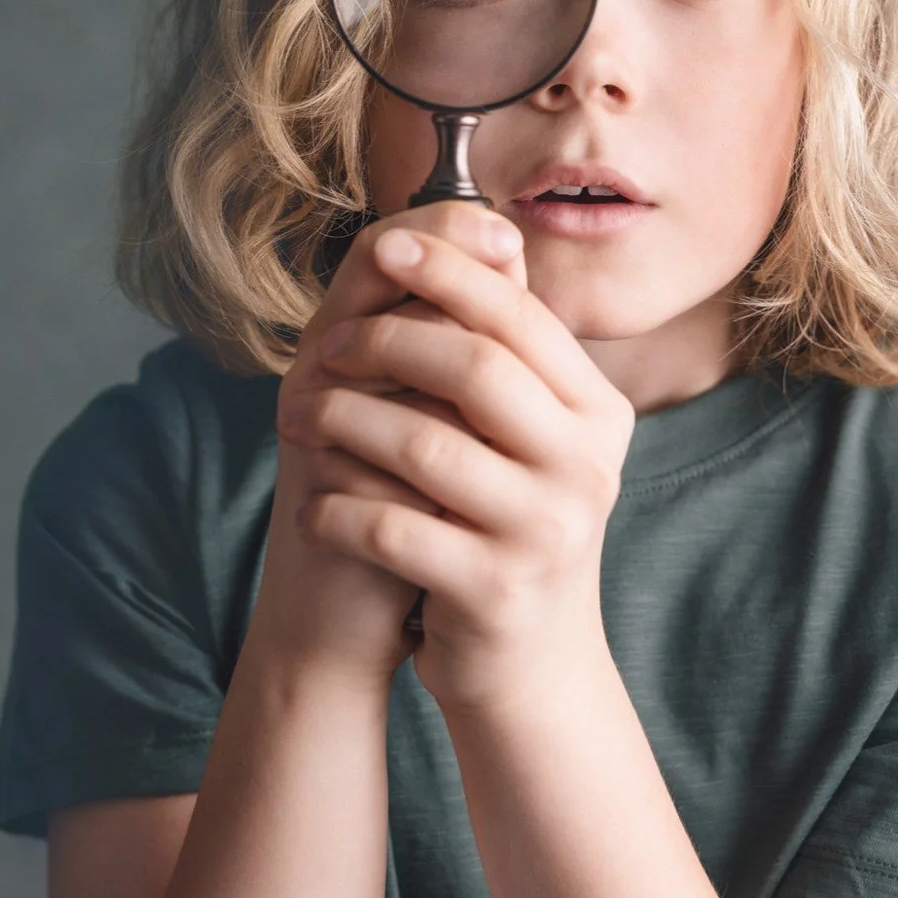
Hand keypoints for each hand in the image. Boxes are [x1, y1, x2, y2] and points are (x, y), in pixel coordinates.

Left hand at [275, 223, 636, 714]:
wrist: (532, 665)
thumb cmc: (510, 526)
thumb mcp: (531, 440)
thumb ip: (507, 355)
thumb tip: (475, 231)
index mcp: (598, 414)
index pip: (521, 318)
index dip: (449, 272)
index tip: (383, 244)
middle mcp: (587, 467)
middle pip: (476, 368)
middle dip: (386, 340)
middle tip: (324, 345)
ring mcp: (547, 531)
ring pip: (424, 444)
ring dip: (344, 419)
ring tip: (299, 415)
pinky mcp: (496, 591)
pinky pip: (392, 528)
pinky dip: (337, 507)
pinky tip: (313, 503)